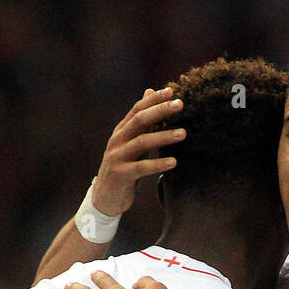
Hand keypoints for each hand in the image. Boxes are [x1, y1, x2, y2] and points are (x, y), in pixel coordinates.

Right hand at [91, 87, 185, 215]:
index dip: (153, 99)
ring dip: (163, 136)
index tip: (172, 90)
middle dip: (160, 110)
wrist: (105, 197)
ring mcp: (118, 157)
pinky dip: (158, 164)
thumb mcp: (130, 142)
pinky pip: (142, 168)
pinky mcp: (121, 175)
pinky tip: (173, 162)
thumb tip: (149, 91)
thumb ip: (140, 121)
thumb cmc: (123, 167)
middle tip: (180, 104)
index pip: (137, 109)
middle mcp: (117, 140)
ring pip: (141, 142)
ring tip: (183, 133)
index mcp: (121, 131)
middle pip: (139, 120)